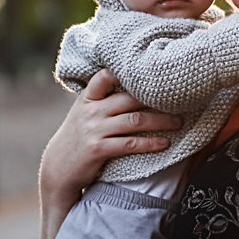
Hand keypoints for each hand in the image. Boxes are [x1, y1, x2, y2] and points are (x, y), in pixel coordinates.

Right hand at [39, 70, 180, 205]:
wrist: (58, 168)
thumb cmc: (77, 139)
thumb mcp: (83, 115)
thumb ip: (101, 102)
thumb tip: (132, 90)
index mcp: (87, 99)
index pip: (104, 77)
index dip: (124, 71)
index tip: (150, 70)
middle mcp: (91, 111)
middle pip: (130, 99)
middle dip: (157, 99)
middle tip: (180, 100)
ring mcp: (94, 130)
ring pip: (135, 120)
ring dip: (161, 121)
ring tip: (178, 122)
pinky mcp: (99, 149)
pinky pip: (130, 144)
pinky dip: (150, 143)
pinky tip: (165, 143)